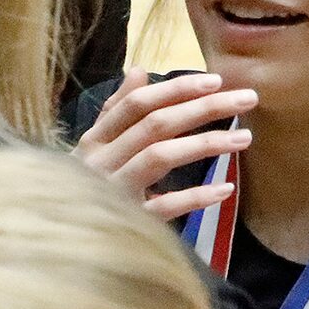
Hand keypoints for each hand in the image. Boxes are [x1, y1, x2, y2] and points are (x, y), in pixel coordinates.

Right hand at [77, 69, 256, 221]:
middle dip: (203, 108)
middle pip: (155, 125)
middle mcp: (100, 161)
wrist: (62, 239)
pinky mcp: (125, 220)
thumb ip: (116, 110)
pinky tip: (224, 189)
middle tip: (247, 99)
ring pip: (159, 157)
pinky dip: (194, 197)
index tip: (216, 81)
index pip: (136, 105)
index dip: (176, 89)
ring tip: (244, 138)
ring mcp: (111, 191)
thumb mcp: (96, 146)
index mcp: (94, 140)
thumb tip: (138, 70)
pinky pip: (163, 206)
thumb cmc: (85, 186)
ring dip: (205, 143)